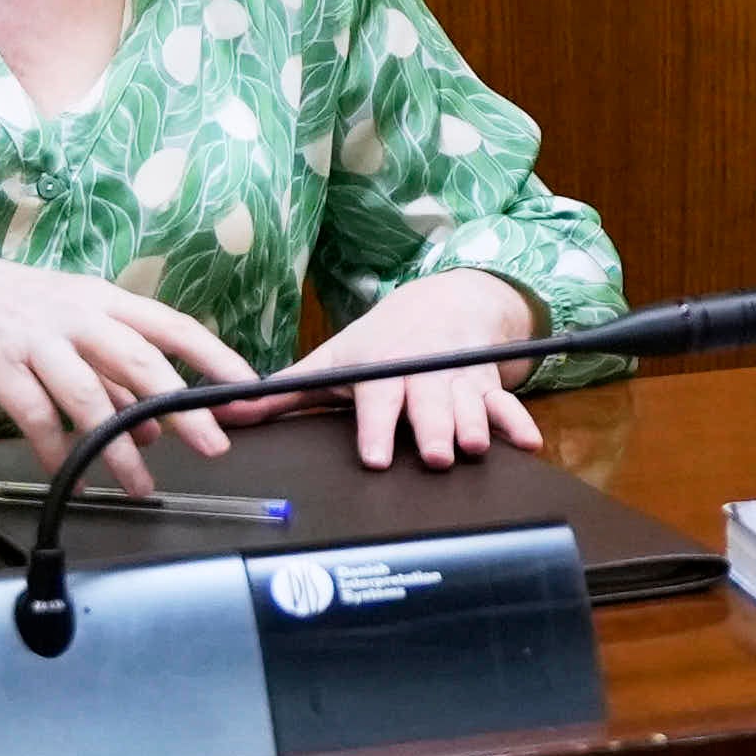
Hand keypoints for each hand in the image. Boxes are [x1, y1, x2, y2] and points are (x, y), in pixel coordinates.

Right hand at [0, 246, 254, 497]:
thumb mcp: (67, 324)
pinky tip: (68, 471)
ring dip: (119, 448)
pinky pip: (36, 414)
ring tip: (141, 484)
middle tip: (215, 444)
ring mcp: (37, 338)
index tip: (249, 387)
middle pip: (143, 363)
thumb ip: (110, 371)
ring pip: (91, 398)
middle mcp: (77, 314)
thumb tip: (155, 422)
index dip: (215, 356)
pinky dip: (56, 448)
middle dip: (185, 408)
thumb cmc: (5, 304)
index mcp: (102, 299)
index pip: (173, 325)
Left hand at [272, 271, 549, 469]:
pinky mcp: (488, 384)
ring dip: (475, 425)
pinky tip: (528, 444)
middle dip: (433, 427)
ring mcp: (460, 378)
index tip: (373, 455)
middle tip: (434, 455)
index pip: (378, 397)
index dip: (376, 427)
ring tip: (474, 448)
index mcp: (383, 368)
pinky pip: (508, 403)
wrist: (446, 300)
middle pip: (429, 403)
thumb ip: (285, 391)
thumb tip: (227, 411)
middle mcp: (424, 372)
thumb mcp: (334, 358)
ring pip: (469, 404)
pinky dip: (519, 423)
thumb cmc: (381, 340)